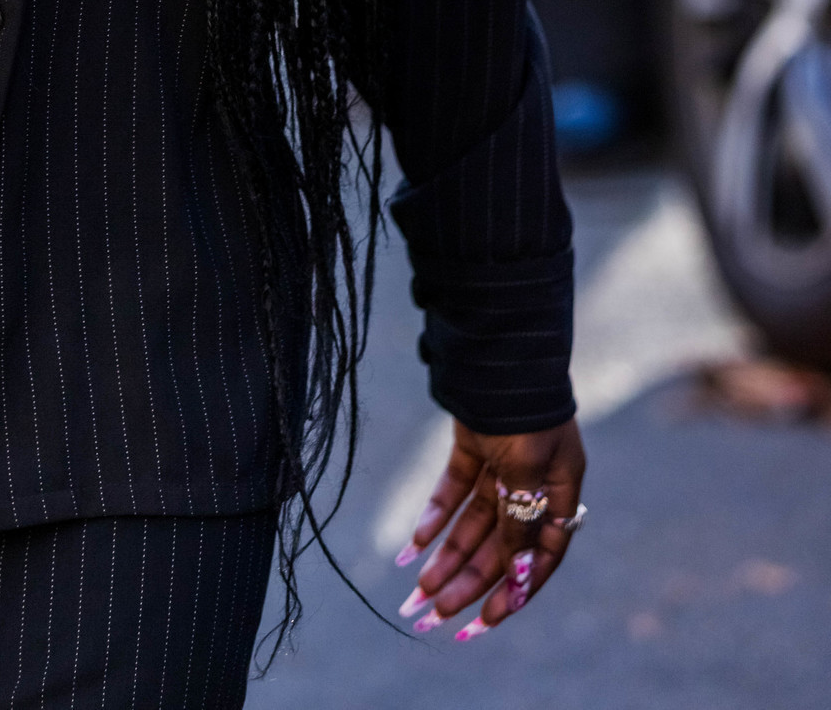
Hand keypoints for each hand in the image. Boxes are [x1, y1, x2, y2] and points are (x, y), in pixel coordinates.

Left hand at [394, 418, 585, 640]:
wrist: (500, 344)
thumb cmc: (524, 408)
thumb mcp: (526, 472)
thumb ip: (520, 525)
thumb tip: (518, 581)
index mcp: (558, 493)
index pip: (538, 559)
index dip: (512, 593)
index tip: (481, 624)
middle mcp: (532, 484)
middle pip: (498, 548)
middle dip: (465, 584)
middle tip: (430, 618)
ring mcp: (503, 465)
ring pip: (471, 526)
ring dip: (444, 559)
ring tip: (414, 594)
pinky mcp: (474, 445)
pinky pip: (452, 491)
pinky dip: (433, 517)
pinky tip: (411, 546)